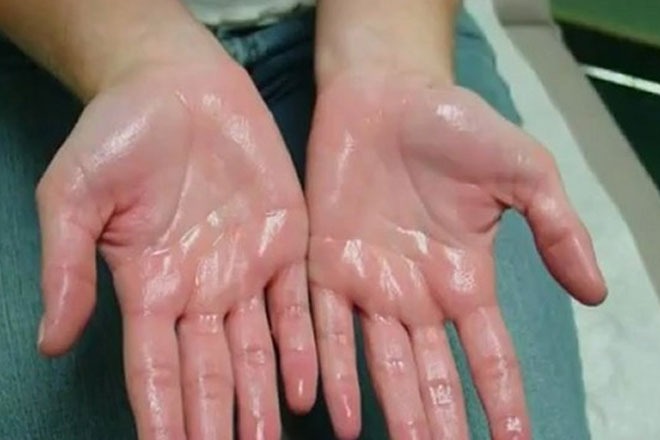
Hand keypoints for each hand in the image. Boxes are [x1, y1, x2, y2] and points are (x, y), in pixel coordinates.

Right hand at [36, 56, 316, 439]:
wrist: (176, 84)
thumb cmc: (119, 134)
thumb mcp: (74, 195)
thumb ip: (67, 266)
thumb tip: (51, 342)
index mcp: (149, 287)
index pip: (154, 366)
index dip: (160, 412)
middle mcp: (200, 290)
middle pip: (209, 372)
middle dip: (216, 421)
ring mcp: (246, 270)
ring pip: (257, 350)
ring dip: (261, 399)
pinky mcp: (285, 244)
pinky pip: (297, 305)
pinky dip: (302, 347)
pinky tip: (306, 389)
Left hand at [306, 73, 605, 439]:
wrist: (384, 93)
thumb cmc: (454, 125)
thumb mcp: (522, 171)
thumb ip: (556, 229)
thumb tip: (596, 295)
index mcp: (464, 279)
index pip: (489, 356)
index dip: (503, 401)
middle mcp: (416, 294)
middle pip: (432, 374)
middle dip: (441, 421)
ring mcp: (369, 283)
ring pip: (380, 364)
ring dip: (390, 411)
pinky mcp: (324, 265)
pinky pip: (325, 326)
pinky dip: (329, 369)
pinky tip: (332, 414)